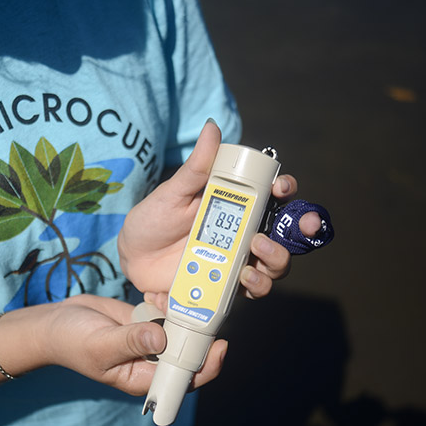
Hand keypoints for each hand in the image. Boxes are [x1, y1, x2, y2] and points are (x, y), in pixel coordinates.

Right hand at [22, 294, 227, 395]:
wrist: (55, 323)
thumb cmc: (72, 341)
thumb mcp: (100, 343)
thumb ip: (130, 342)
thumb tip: (160, 339)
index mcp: (143, 379)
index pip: (183, 381)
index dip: (205, 367)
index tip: (219, 346)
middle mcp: (151, 364)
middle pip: (188, 357)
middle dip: (201, 339)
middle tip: (209, 314)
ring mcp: (150, 342)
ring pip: (181, 334)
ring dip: (186, 319)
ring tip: (186, 303)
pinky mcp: (146, 322)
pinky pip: (168, 316)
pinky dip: (170, 306)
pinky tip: (163, 296)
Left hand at [118, 120, 322, 307]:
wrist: (132, 255)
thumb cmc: (155, 217)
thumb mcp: (173, 191)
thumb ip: (196, 166)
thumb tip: (211, 129)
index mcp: (240, 206)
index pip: (276, 197)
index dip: (287, 192)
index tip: (280, 189)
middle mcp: (245, 235)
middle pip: (286, 238)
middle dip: (293, 240)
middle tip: (262, 240)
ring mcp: (236, 263)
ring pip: (272, 270)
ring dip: (269, 270)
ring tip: (245, 269)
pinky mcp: (223, 287)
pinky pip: (243, 296)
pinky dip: (235, 296)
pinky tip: (216, 290)